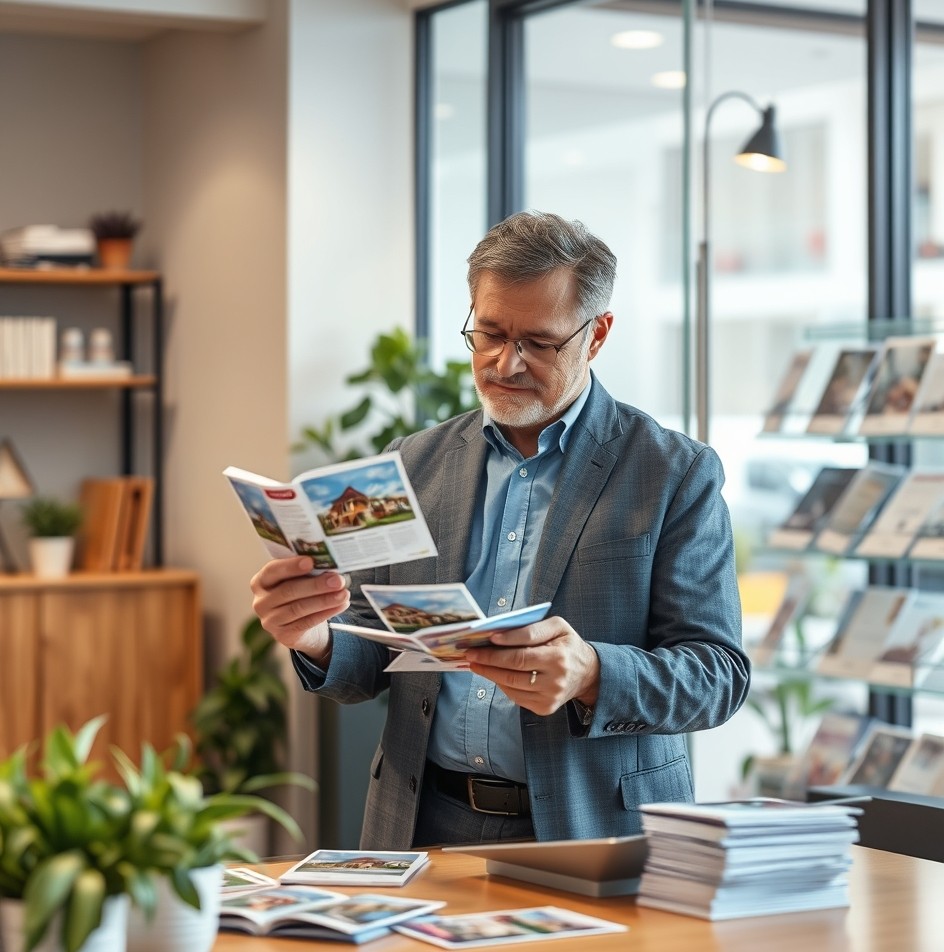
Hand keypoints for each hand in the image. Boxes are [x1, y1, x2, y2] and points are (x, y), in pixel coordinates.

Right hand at [250, 556, 349, 661]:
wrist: (297, 622)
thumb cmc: (298, 592)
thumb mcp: (297, 579)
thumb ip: (306, 571)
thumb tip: (329, 565)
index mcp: (261, 581)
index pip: (273, 570)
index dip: (291, 566)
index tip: (310, 562)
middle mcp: (261, 601)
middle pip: (289, 591)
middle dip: (316, 585)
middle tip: (337, 580)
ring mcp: (270, 620)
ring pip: (299, 608)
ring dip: (325, 600)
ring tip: (344, 593)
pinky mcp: (283, 635)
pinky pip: (307, 622)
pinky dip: (327, 613)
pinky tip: (341, 605)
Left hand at [463, 617, 599, 715]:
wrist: (587, 673)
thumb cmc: (567, 645)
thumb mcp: (558, 627)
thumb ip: (532, 628)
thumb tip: (501, 635)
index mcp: (559, 657)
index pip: (524, 651)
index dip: (503, 646)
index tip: (486, 640)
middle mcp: (556, 680)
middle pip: (514, 670)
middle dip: (488, 661)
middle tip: (470, 653)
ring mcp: (550, 697)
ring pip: (511, 685)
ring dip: (489, 674)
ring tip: (476, 664)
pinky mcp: (544, 708)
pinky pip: (515, 696)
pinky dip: (501, 684)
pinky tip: (494, 674)